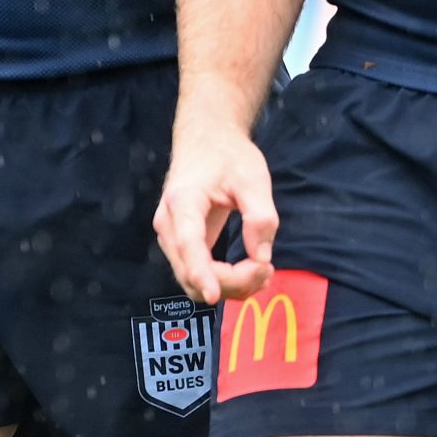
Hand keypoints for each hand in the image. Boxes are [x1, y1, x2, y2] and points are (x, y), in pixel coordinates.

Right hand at [153, 113, 280, 305]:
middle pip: (191, 273)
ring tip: (263, 270)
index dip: (201, 274)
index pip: (188, 245)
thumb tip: (261, 257)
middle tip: (268, 268)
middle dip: (231, 282)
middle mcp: (168, 224)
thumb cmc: (228, 155)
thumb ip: (260, 217)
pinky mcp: (180, 243)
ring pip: (192, 281)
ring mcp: (171, 236)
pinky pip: (197, 274)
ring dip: (229, 286)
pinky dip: (223, 281)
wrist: (206, 139)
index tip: (214, 296)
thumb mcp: (253, 178)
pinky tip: (250, 271)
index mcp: (183, 202)